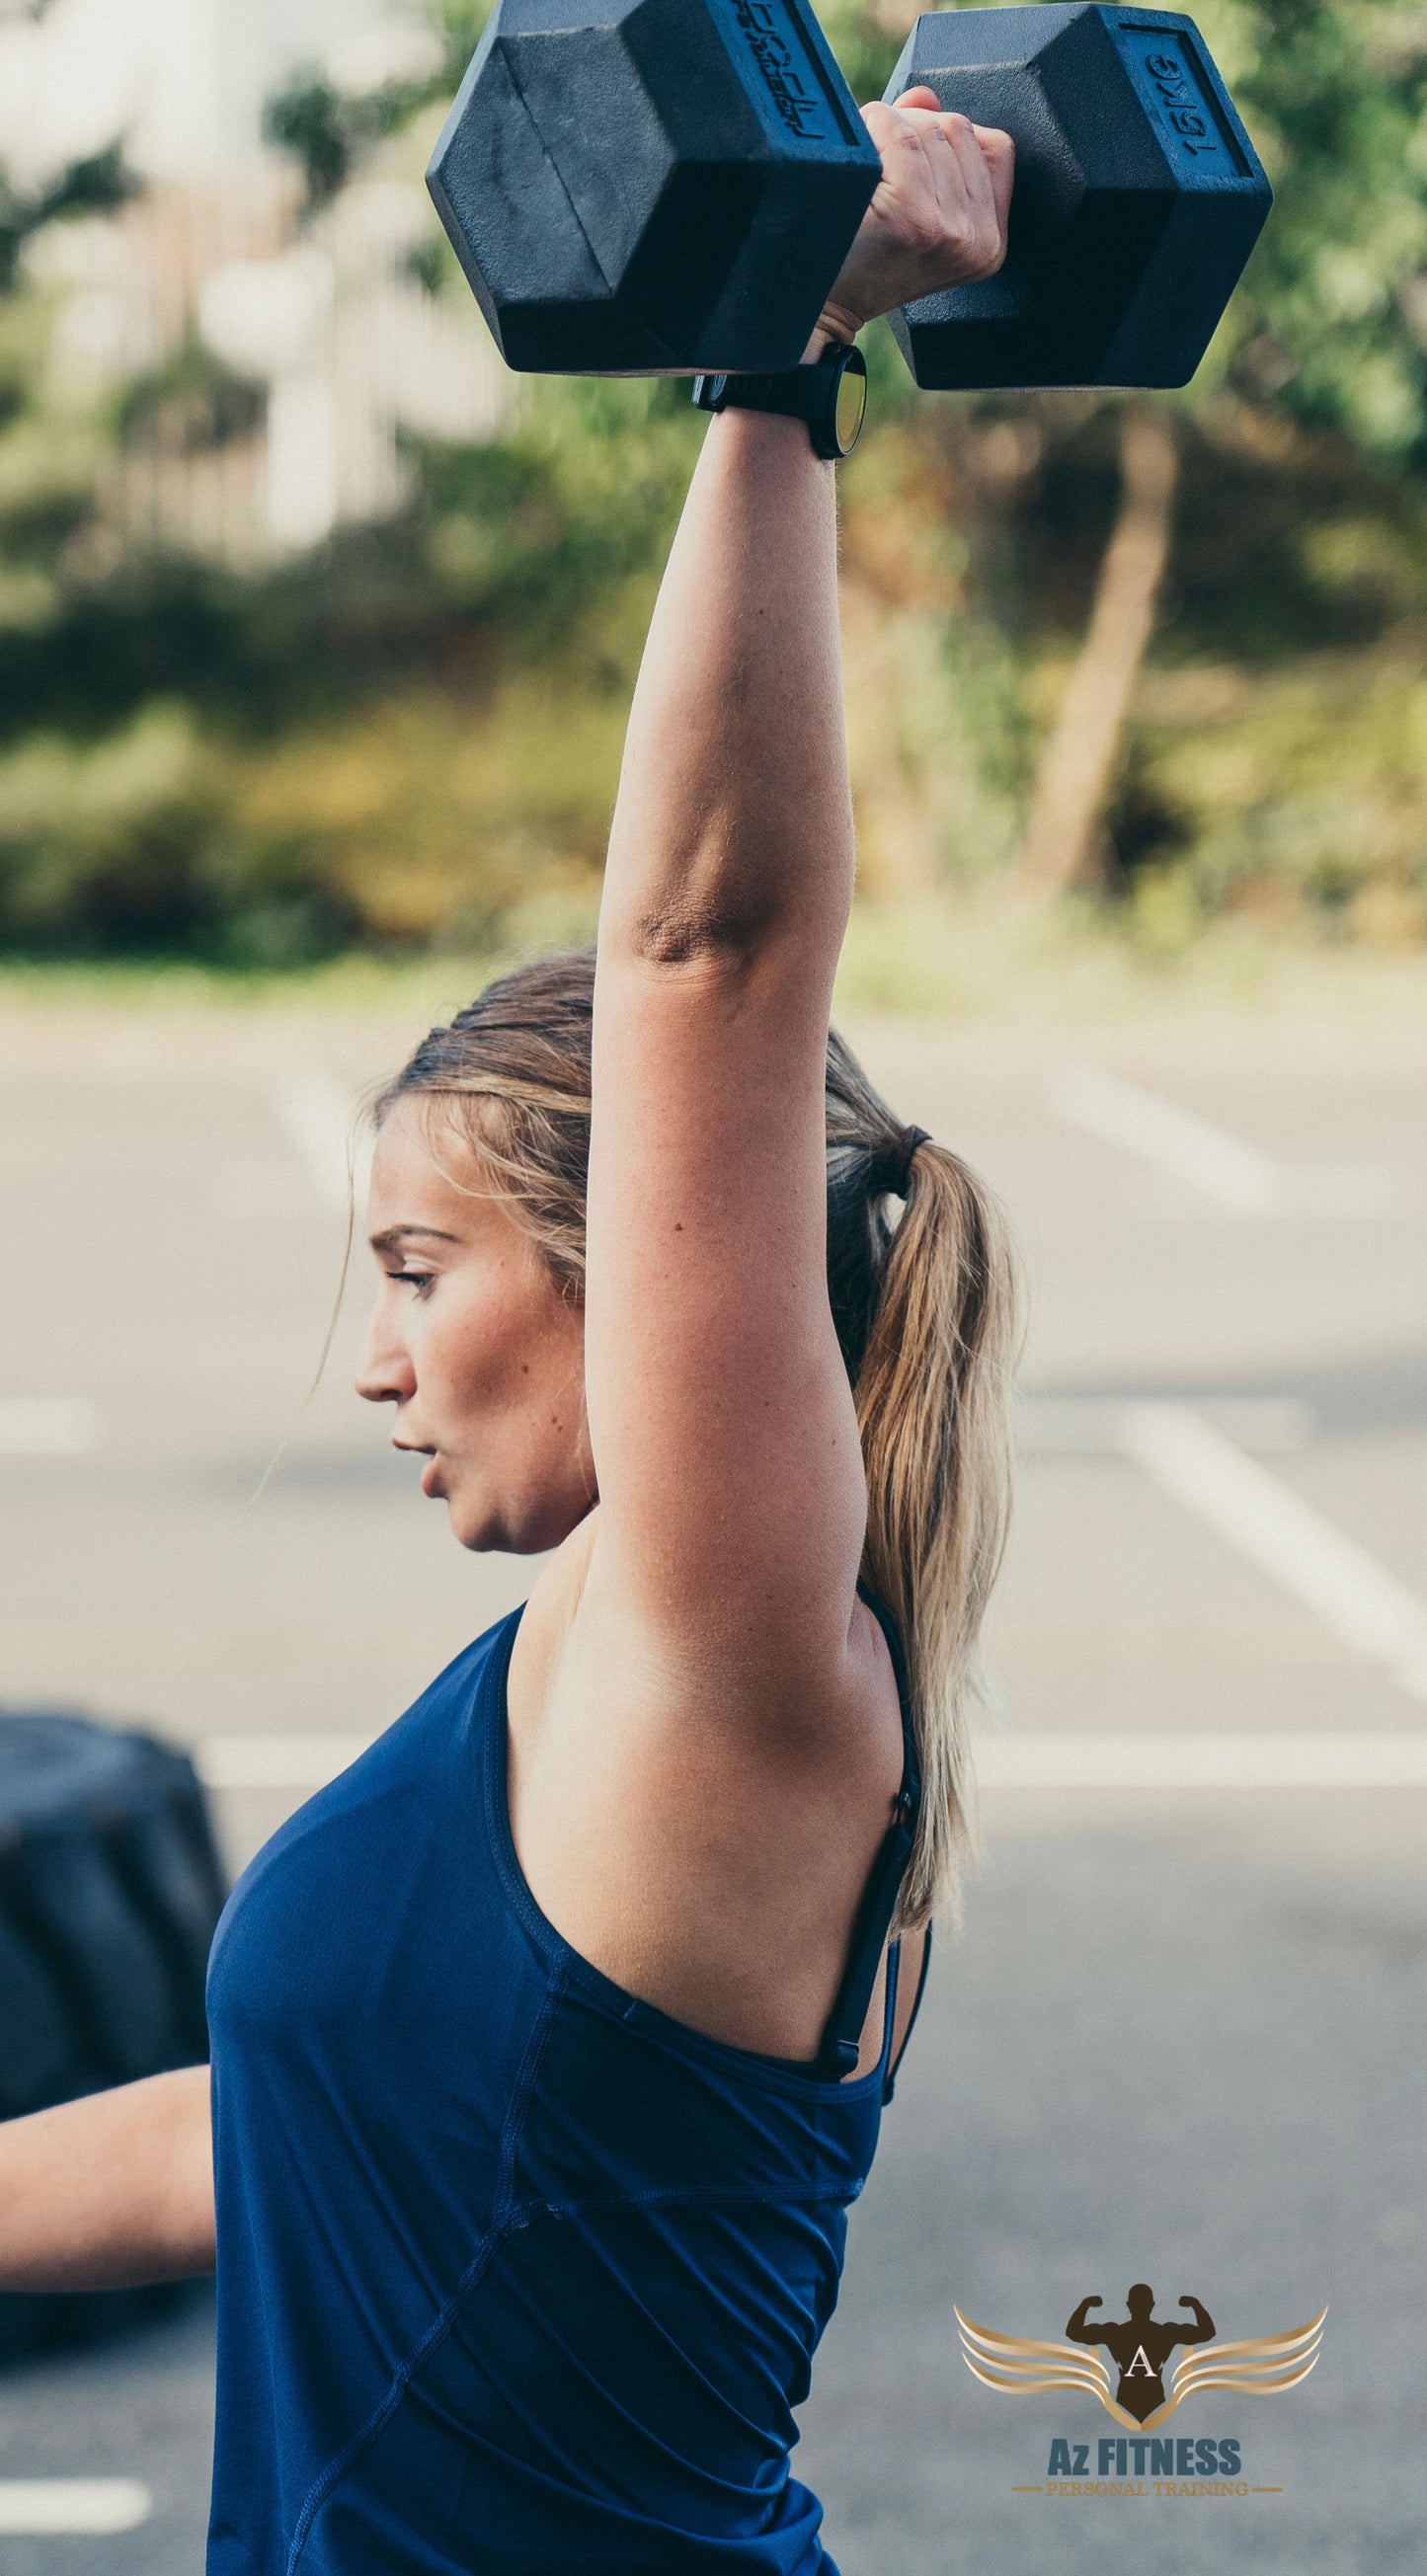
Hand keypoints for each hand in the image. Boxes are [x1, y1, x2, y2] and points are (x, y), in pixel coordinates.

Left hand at [816, 88, 1012, 345]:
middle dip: (913, 128)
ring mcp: (948, 230)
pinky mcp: (912, 217)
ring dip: (886, 130)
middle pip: (959, 129)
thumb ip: (928, 150)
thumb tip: (926, 97)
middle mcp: (979, 240)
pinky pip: (898, 133)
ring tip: (864, 174)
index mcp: (990, 243)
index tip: (909, 159)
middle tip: (877, 167)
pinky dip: (870, 133)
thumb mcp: (912, 208)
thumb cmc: (856, 260)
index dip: (947, 134)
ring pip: (928, 126)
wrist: (814, 310)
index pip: (995, 147)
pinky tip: (855, 169)